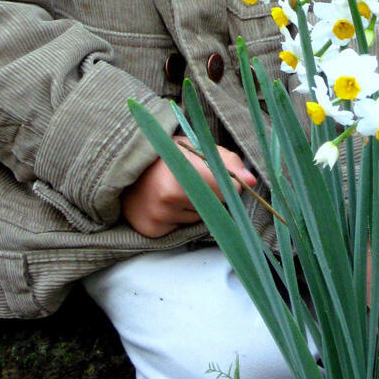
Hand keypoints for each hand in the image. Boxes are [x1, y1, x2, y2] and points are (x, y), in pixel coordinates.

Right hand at [121, 136, 257, 237]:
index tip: (233, 181)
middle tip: (195, 180)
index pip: (223, 186)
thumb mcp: (195, 148)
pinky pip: (183, 228)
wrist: (125, 168)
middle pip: (214, 205)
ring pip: (199, 218)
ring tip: (178, 190)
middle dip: (213, 195)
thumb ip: (227, 161)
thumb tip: (253, 181)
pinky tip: (168, 204)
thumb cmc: (167, 155)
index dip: (230, 184)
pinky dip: (182, 218)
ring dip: (197, 208)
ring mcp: (158, 215)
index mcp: (180, 168)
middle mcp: (168, 195)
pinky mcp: (152, 230)